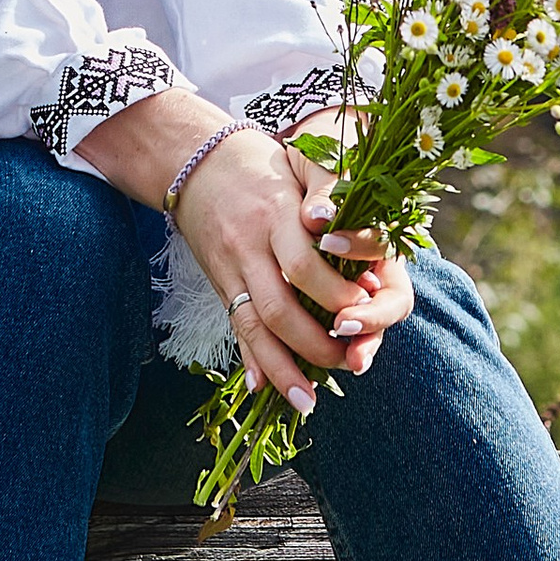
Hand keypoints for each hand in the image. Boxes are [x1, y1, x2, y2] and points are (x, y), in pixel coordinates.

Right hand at [177, 129, 412, 412]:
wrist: (196, 160)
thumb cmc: (265, 162)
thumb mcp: (301, 159)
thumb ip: (329, 188)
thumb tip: (334, 227)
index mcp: (276, 214)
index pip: (303, 264)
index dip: (334, 292)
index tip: (362, 309)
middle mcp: (249, 246)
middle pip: (278, 307)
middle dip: (314, 343)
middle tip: (349, 361)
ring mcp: (230, 268)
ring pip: (253, 327)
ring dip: (282, 368)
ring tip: (308, 401)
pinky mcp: (219, 283)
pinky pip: (234, 327)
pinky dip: (250, 359)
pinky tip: (262, 388)